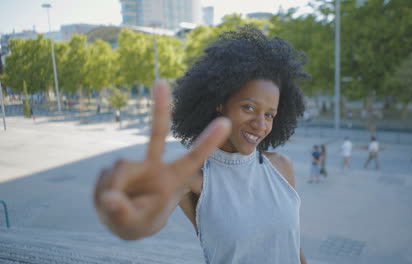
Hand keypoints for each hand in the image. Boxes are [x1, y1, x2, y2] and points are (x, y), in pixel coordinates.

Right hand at [94, 81, 230, 239]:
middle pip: (156, 134)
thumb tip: (108, 196)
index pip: (193, 159)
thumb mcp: (133, 226)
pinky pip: (104, 177)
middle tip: (161, 82)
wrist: (124, 220)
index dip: (207, 142)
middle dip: (160, 108)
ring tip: (118, 208)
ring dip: (112, 192)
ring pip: (117, 170)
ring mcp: (135, 165)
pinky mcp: (117, 168)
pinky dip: (102, 193)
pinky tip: (110, 200)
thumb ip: (122, 213)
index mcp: (172, 179)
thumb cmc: (139, 221)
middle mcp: (155, 166)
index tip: (225, 122)